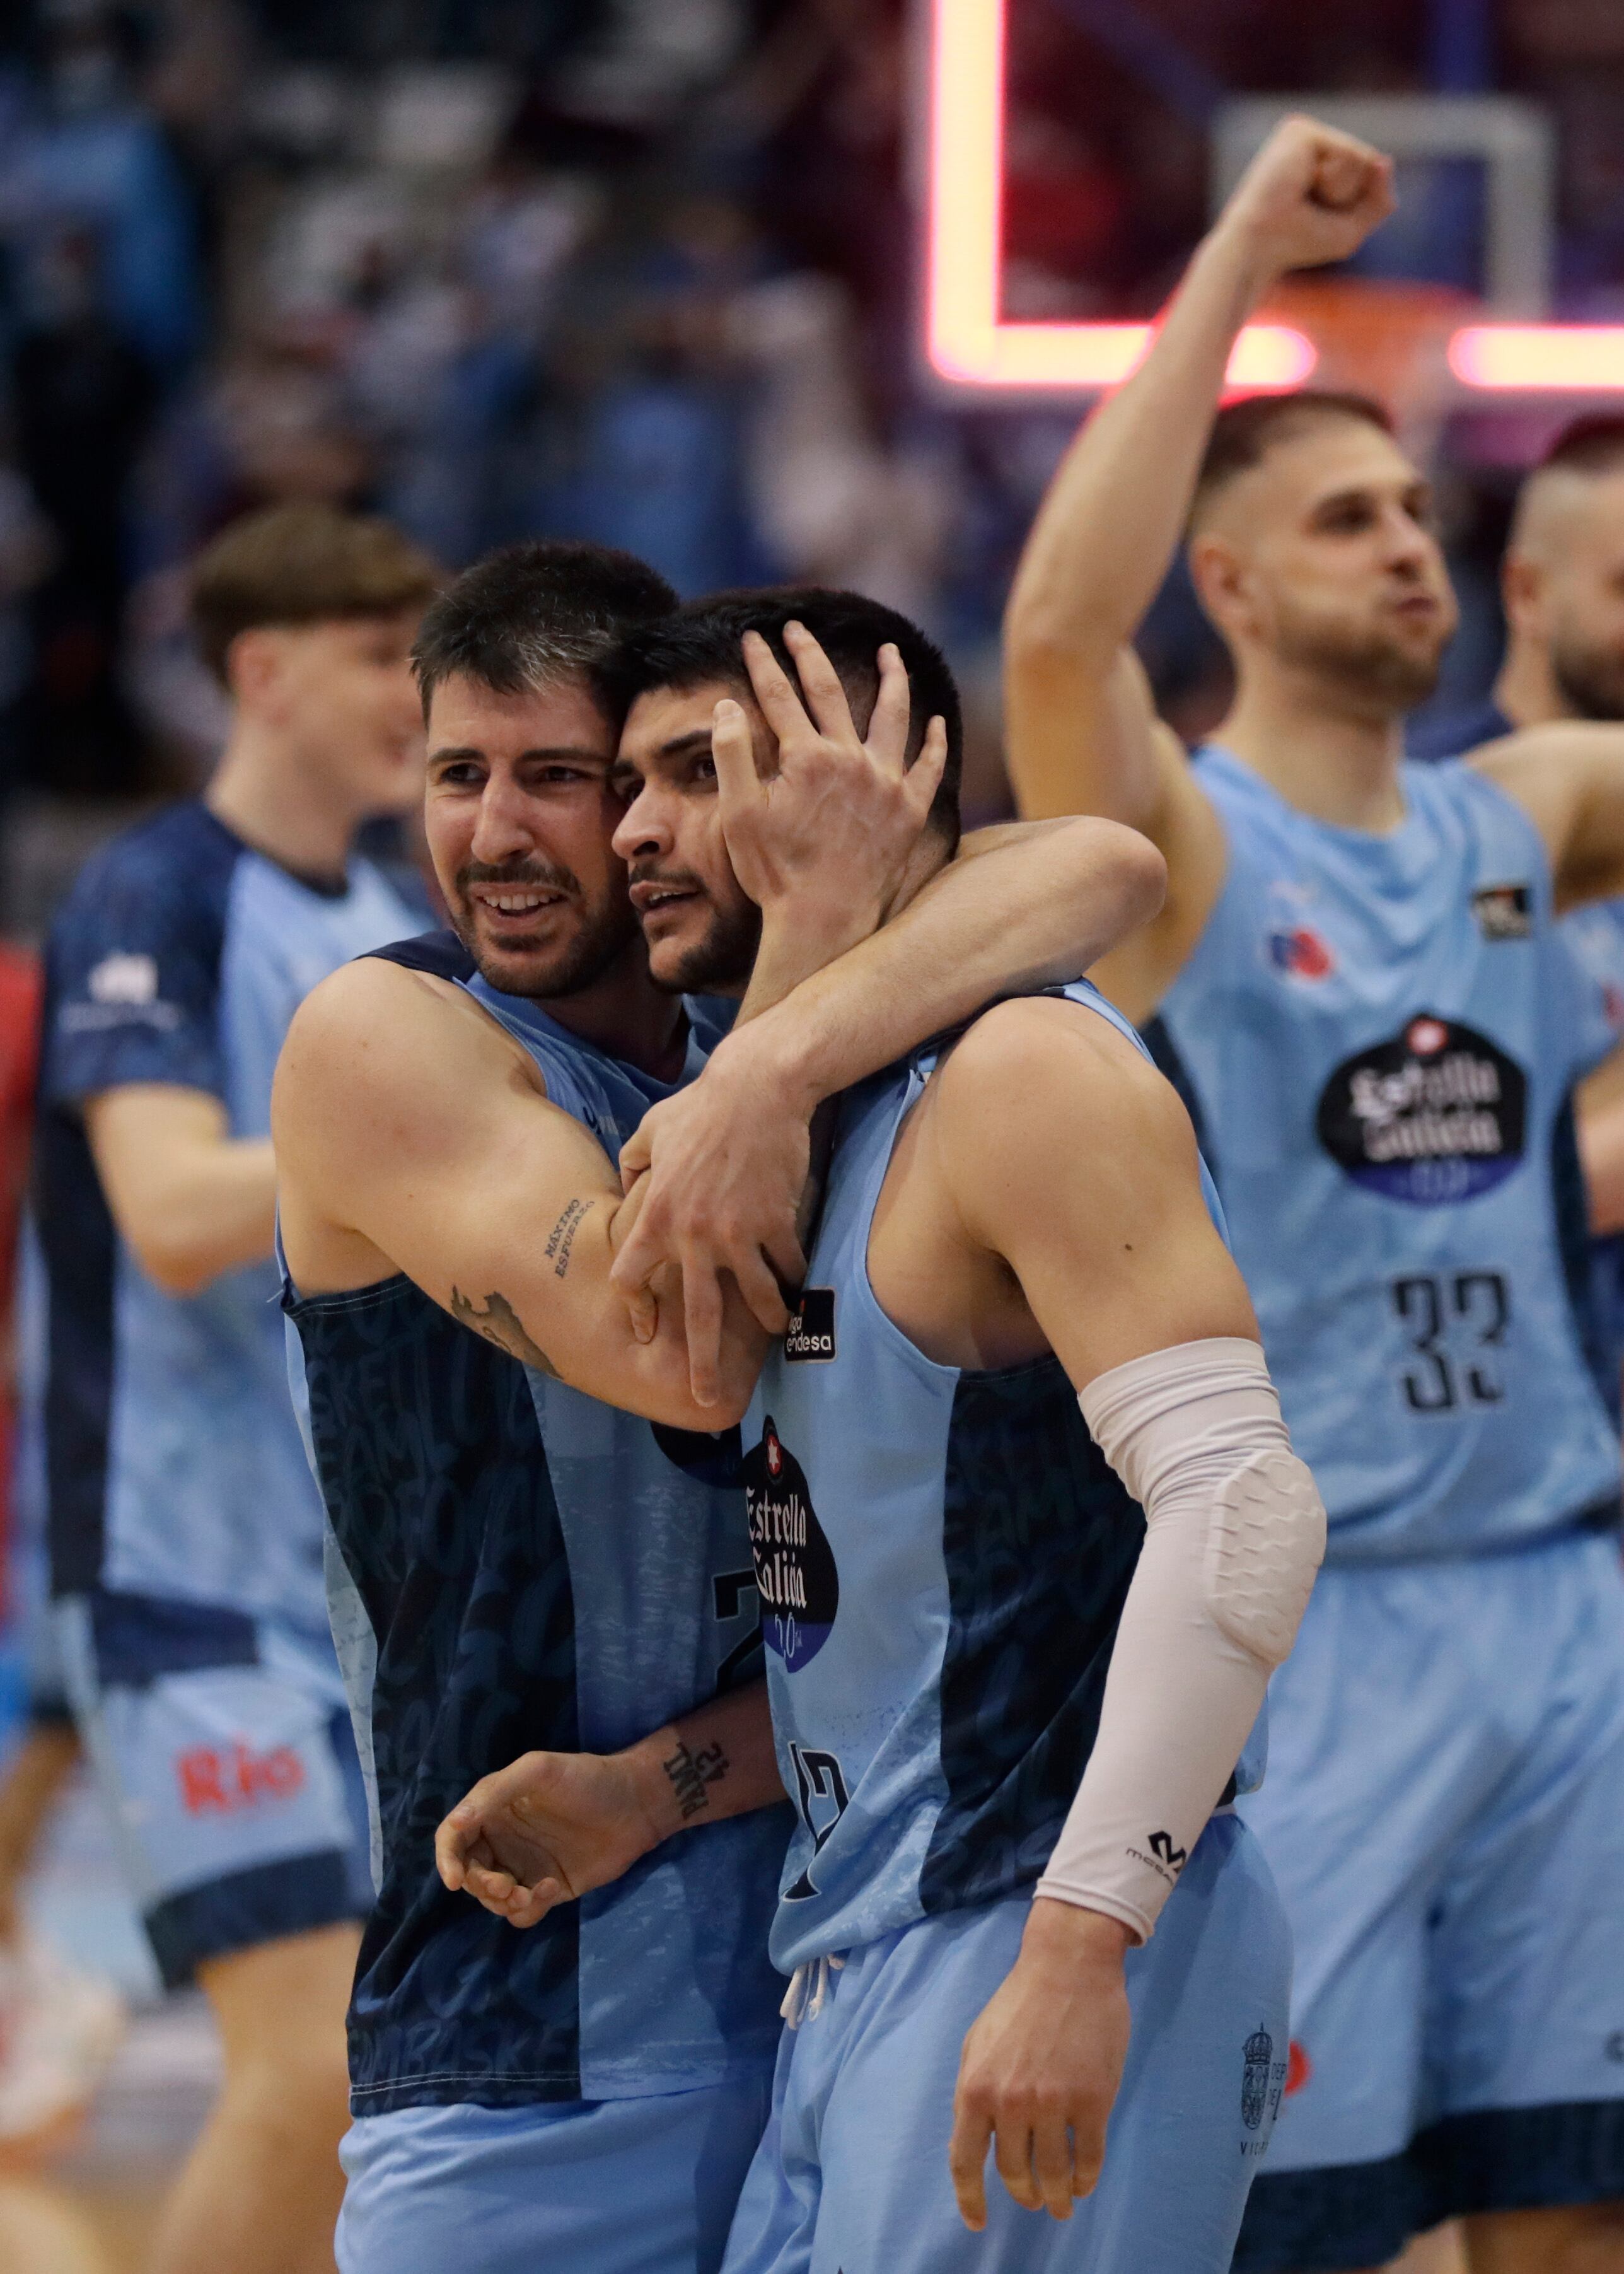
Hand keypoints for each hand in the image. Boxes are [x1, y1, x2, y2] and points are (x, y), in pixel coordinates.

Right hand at [434, 1749, 662, 1928]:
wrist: (635, 1804)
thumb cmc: (586, 1779)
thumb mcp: (538, 1771)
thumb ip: (494, 1793)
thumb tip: (456, 1824)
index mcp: (492, 1810)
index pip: (454, 1837)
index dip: (447, 1859)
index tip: (455, 1880)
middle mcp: (502, 1841)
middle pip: (471, 1874)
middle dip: (481, 1886)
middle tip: (507, 1886)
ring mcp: (524, 1867)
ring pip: (493, 1899)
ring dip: (503, 1902)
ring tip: (530, 1893)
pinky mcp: (548, 1890)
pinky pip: (523, 1912)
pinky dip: (530, 1909)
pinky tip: (554, 1888)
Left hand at [611, 1031, 809, 1398]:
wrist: (757, 1089)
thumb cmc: (700, 1107)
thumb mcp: (650, 1131)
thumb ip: (634, 1165)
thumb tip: (627, 1189)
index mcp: (656, 1215)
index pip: (632, 1277)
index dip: (636, 1309)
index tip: (645, 1330)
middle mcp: (694, 1234)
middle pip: (697, 1314)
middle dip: (701, 1363)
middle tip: (705, 1398)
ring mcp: (738, 1233)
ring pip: (754, 1297)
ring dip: (767, 1321)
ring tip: (778, 1333)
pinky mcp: (777, 1222)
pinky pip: (788, 1264)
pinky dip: (796, 1276)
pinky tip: (803, 1285)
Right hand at [716, 621, 947, 946]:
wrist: (825, 921)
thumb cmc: (776, 874)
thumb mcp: (739, 814)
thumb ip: (732, 754)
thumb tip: (727, 704)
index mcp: (807, 758)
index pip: (780, 695)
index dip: (763, 663)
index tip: (753, 637)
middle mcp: (852, 760)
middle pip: (830, 690)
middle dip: (809, 653)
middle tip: (797, 628)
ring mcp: (886, 783)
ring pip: (893, 715)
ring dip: (892, 678)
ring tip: (891, 651)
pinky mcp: (910, 811)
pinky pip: (928, 767)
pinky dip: (933, 742)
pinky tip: (937, 722)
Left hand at [948, 1901, 1132, 2228]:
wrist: (1068, 1966)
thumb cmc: (1018, 2003)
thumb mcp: (977, 2044)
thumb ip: (973, 2092)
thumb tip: (973, 2139)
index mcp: (975, 2089)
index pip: (965, 2161)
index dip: (971, 2200)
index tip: (978, 2223)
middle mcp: (1010, 2102)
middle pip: (1015, 2173)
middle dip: (1024, 2194)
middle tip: (1034, 2201)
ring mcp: (1053, 2103)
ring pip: (1054, 2173)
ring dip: (1058, 2197)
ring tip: (1062, 2204)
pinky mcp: (1092, 2100)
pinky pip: (1089, 2158)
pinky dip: (1086, 2179)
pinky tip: (1084, 2183)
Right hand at [1220, 114, 1395, 284]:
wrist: (1260, 245)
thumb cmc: (1297, 243)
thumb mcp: (1352, 229)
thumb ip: (1380, 199)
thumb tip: (1383, 161)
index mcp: (1318, 160)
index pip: (1367, 172)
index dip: (1352, 204)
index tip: (1313, 216)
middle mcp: (1311, 141)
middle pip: (1368, 163)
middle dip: (1349, 197)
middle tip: (1307, 208)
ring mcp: (1304, 132)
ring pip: (1362, 158)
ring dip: (1341, 190)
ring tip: (1301, 196)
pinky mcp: (1300, 131)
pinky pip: (1349, 153)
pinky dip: (1334, 180)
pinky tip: (1301, 184)